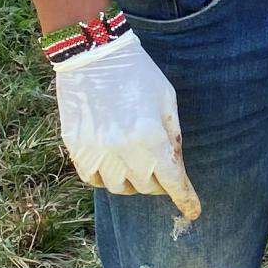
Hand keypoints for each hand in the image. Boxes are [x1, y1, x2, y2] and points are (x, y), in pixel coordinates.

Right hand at [56, 34, 198, 220]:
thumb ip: (172, 136)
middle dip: (159, 184)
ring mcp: (95, 150)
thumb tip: (175, 166)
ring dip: (132, 181)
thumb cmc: (138, 74)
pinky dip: (106, 177)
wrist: (93, 55)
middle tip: (162, 170)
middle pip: (146, 187)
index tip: (193, 211)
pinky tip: (113, 163)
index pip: (172, 181)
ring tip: (137, 163)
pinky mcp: (74, 147)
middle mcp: (122, 150)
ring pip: (118, 187)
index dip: (185, 199)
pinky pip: (92, 178)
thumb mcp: (167, 101)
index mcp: (150, 137)